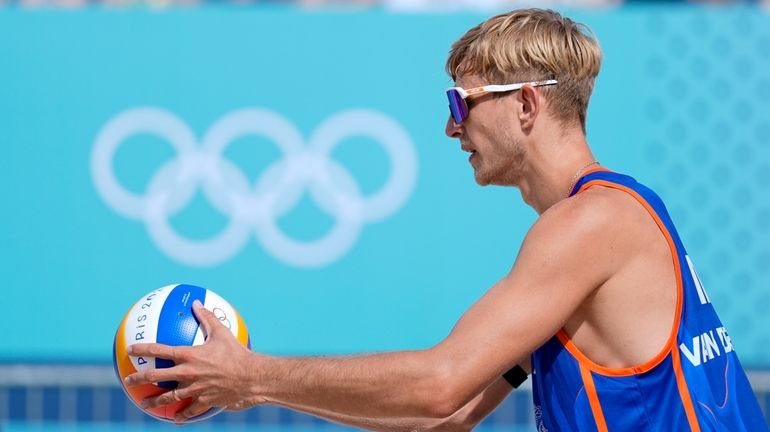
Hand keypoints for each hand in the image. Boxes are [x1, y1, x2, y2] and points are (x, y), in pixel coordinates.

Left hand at [124, 300, 263, 421]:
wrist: (251, 377)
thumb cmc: (237, 352)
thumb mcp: (222, 332)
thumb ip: (207, 317)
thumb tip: (196, 302)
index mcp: (189, 355)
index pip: (160, 350)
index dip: (143, 349)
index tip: (131, 349)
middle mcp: (187, 373)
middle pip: (156, 377)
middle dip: (139, 378)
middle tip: (128, 380)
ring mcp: (194, 389)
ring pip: (168, 398)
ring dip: (154, 401)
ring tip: (144, 404)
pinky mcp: (204, 401)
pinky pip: (189, 410)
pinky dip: (182, 415)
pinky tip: (176, 420)